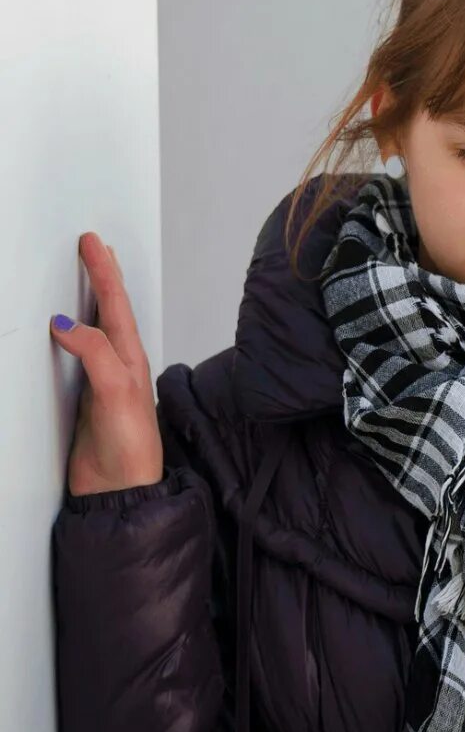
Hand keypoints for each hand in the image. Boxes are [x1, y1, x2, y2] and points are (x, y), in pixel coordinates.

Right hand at [49, 233, 163, 495]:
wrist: (121, 489)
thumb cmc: (130, 446)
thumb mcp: (116, 392)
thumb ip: (95, 354)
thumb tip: (66, 322)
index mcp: (131, 358)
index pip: (114, 304)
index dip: (104, 272)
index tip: (92, 243)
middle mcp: (120, 364)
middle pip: (111, 310)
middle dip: (103, 276)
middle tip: (93, 245)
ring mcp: (104, 379)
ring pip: (97, 328)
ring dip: (93, 299)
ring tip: (88, 273)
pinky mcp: (87, 397)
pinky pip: (79, 353)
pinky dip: (74, 332)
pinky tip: (67, 330)